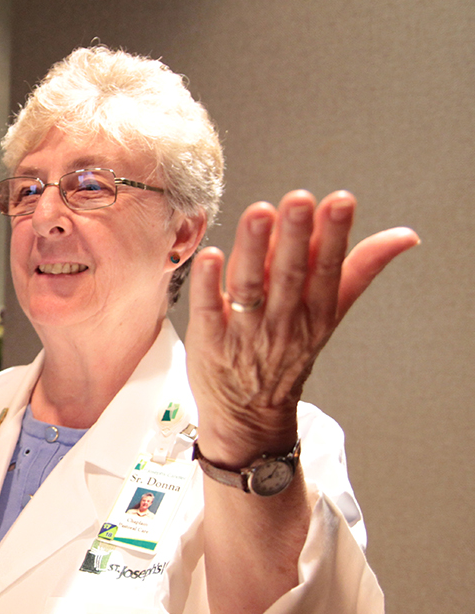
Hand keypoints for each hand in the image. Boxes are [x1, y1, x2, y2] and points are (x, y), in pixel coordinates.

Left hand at [186, 190, 418, 464]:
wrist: (249, 413)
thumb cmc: (287, 352)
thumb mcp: (329, 314)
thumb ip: (360, 269)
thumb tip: (406, 236)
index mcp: (315, 309)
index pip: (328, 268)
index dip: (335, 235)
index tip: (340, 201)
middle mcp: (283, 319)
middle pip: (290, 274)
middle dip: (296, 236)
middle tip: (299, 199)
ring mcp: (245, 331)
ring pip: (249, 286)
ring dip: (253, 249)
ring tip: (258, 213)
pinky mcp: (210, 339)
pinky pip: (209, 309)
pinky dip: (208, 285)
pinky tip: (209, 256)